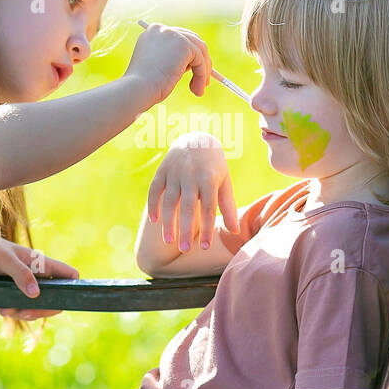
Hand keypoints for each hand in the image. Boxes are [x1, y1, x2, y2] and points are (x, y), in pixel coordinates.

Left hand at [0, 231, 78, 320]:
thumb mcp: (5, 261)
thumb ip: (21, 275)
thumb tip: (36, 295)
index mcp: (40, 262)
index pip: (69, 275)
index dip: (72, 288)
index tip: (61, 301)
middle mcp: (36, 273)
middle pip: (53, 297)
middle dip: (41, 309)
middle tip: (23, 314)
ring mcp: (25, 283)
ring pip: (35, 305)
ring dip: (22, 312)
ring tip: (3, 311)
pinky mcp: (12, 291)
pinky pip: (20, 306)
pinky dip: (12, 310)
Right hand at [125, 21, 211, 104]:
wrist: (137, 88)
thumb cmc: (143, 86)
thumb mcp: (157, 67)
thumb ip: (172, 59)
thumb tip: (193, 63)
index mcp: (153, 33)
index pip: (178, 38)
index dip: (189, 55)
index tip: (194, 72)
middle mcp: (162, 29)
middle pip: (192, 40)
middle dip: (201, 61)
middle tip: (203, 80)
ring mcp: (173, 34)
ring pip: (199, 50)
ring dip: (203, 71)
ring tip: (199, 90)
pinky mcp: (183, 44)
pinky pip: (200, 59)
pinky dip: (201, 75)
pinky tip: (196, 89)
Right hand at [146, 132, 240, 251]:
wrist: (196, 138)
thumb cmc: (214, 166)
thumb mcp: (224, 182)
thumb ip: (227, 206)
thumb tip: (235, 231)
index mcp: (209, 179)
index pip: (208, 208)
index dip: (207, 228)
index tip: (205, 247)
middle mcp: (191, 175)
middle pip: (188, 207)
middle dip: (186, 229)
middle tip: (186, 250)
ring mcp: (175, 172)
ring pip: (169, 201)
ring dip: (168, 222)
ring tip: (168, 241)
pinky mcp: (162, 170)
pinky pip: (154, 190)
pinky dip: (153, 205)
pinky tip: (155, 221)